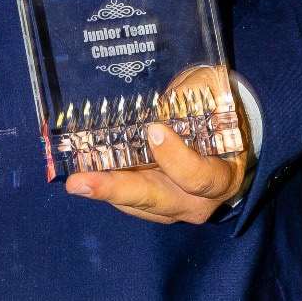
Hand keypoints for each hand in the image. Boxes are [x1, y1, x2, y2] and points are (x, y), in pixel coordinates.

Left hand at [65, 65, 252, 224]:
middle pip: (156, 199)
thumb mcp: (212, 96)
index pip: (198, 177)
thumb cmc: (218, 112)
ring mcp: (174, 206)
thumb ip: (191, 96)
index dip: (175, 157)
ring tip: (75, 179)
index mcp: (222, 176)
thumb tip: (160, 101)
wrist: (226, 141)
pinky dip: (107, 185)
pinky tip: (84, 171)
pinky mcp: (155, 203)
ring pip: (137, 203)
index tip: (154, 129)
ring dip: (104, 190)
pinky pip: (130, 199)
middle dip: (115, 189)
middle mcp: (198, 201)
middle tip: (80, 183)